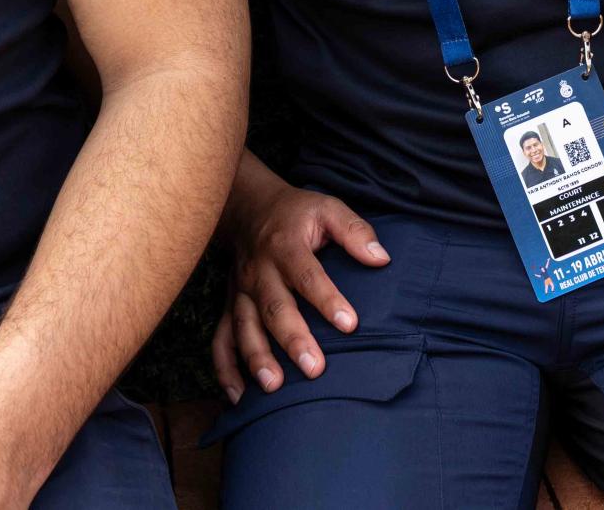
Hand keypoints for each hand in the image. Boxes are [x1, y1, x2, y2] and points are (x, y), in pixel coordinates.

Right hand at [213, 181, 388, 399]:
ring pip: (245, 327)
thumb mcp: (328, 207)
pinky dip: (225, 368)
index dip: (328, 300)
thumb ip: (354, 231)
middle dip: (293, 339)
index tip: (350, 324)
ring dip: (257, 358)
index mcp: (286, 246)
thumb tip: (382, 258)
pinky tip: (237, 396)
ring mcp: (241, 291)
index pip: (308, 276)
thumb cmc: (297, 213)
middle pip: (275, 308)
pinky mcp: (230, 306)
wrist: (248, 208)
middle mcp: (260, 271)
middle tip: (315, 369)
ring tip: (274, 387)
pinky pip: (221, 339)